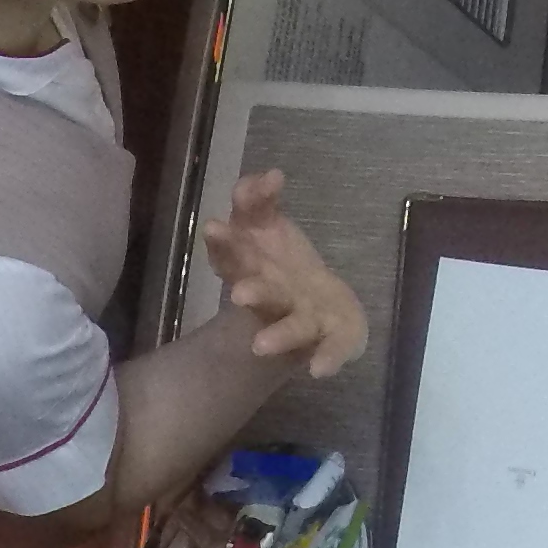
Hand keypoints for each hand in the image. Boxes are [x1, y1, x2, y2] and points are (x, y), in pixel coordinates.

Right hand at [201, 168, 366, 379]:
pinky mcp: (332, 334)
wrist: (322, 309)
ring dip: (280, 335)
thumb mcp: (267, 227)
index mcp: (257, 267)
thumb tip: (265, 177)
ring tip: (264, 346)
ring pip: (292, 326)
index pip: (237, 253)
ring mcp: (307, 318)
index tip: (214, 228)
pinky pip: (333, 346)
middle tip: (241, 295)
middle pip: (264, 294)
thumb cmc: (285, 267)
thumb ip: (257, 202)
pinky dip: (329, 357)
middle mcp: (276, 295)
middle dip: (255, 293)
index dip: (227, 245)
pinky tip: (321, 370)